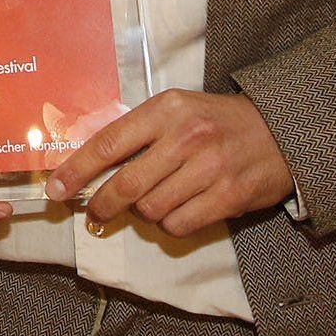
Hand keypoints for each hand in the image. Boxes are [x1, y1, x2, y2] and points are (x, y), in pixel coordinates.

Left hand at [46, 89, 294, 237]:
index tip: (56, 190)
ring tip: (152, 201)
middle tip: (94, 212)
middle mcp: (186, 137)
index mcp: (165, 110)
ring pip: (152, 209)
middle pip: (127, 185)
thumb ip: (136, 132)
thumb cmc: (215, 122)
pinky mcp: (229, 196)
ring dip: (143, 212)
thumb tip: (88, 164)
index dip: (76, 171)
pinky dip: (170, 224)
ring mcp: (210, 168)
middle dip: (102, 204)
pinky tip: (177, 210)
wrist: (279, 131)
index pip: (108, 144)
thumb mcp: (175, 110)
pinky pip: (179, 225)